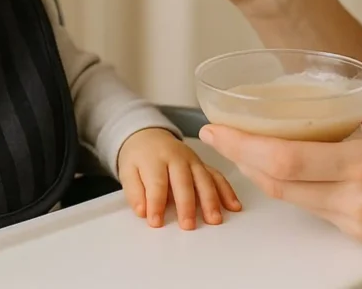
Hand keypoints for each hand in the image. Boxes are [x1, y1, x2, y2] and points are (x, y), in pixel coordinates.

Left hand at [116, 128, 241, 229]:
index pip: (156, 182)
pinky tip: (233, 206)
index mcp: (154, 158)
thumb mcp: (127, 171)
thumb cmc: (139, 158)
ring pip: (204, 178)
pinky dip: (226, 191)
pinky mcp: (203, 164)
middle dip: (186, 204)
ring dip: (211, 199)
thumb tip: (142, 211)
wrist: (149, 136)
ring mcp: (192, 159)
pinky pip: (217, 176)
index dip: (156, 203)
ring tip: (214, 220)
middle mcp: (176, 157)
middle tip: (188, 225)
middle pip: (183, 180)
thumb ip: (134, 191)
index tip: (156, 222)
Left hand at [198, 100, 361, 245]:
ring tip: (236, 144)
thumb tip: (318, 92)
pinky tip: (274, 165)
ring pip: (291, 199)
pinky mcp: (360, 232)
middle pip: (278, 184)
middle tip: (215, 132)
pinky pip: (311, 207)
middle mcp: (357, 199)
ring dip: (258, 172)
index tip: (218, 127)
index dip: (244, 146)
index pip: (287, 161)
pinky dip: (286, 186)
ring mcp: (357, 221)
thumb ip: (351, 108)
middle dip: (239, 157)